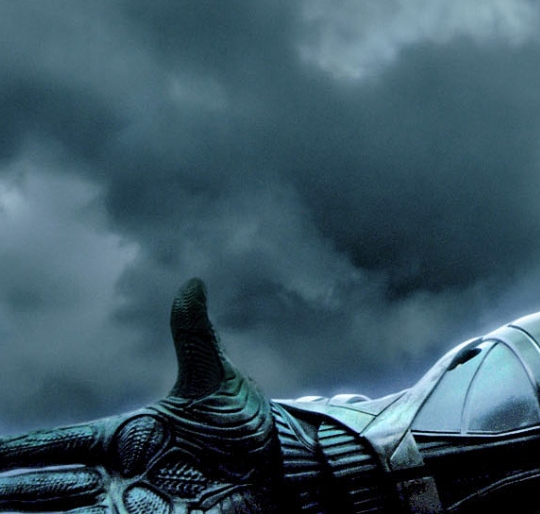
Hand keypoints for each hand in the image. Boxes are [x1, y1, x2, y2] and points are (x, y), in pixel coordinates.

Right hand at [0, 280, 281, 513]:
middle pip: (51, 483)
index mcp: (123, 435)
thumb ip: (195, 338)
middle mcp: (118, 473)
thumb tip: (192, 282)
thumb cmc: (243, 425)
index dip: (19, 451)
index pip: (58, 442)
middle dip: (16, 492)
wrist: (279, 467)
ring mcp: (130, 503)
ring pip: (67, 513)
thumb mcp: (216, 381)